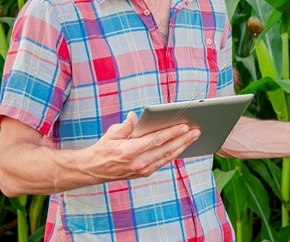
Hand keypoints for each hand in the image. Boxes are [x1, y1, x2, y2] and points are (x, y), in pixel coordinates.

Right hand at [83, 112, 200, 180]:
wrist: (93, 169)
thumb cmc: (103, 148)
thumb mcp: (112, 133)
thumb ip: (126, 126)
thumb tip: (135, 117)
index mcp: (130, 151)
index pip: (156, 140)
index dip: (172, 132)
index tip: (184, 125)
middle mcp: (138, 163)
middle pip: (166, 150)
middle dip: (183, 140)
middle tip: (196, 131)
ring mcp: (142, 170)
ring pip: (167, 157)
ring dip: (182, 147)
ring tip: (193, 137)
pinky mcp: (143, 173)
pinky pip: (163, 162)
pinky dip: (174, 154)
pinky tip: (182, 146)